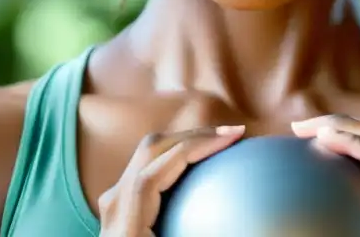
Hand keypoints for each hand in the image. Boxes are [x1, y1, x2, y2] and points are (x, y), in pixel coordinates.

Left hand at [97, 125, 245, 236]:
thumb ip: (205, 235)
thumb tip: (245, 224)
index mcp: (124, 224)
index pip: (154, 172)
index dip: (193, 149)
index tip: (231, 141)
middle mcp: (114, 204)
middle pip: (151, 149)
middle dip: (194, 134)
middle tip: (234, 134)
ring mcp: (115, 201)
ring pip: (150, 153)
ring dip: (186, 141)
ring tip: (223, 142)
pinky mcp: (120, 203)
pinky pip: (151, 168)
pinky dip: (178, 158)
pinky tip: (206, 166)